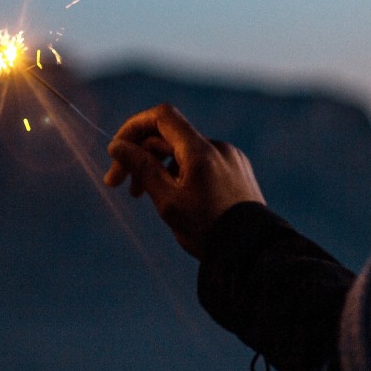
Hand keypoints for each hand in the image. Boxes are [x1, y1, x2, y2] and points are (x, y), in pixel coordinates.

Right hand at [104, 104, 264, 257]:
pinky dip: (180, 173)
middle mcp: (218, 147)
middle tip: (117, 184)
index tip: (117, 151)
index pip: (161, 117)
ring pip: (183, 152)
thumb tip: (116, 146)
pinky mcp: (237, 171)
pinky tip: (172, 198)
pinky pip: (201, 162)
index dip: (134, 127)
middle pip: (169, 136)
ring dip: (158, 167)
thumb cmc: (208, 230)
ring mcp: (230, 158)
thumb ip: (141, 168)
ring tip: (142, 195)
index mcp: (200, 151)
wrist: (254, 254)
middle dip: (140, 155)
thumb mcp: (167, 201)